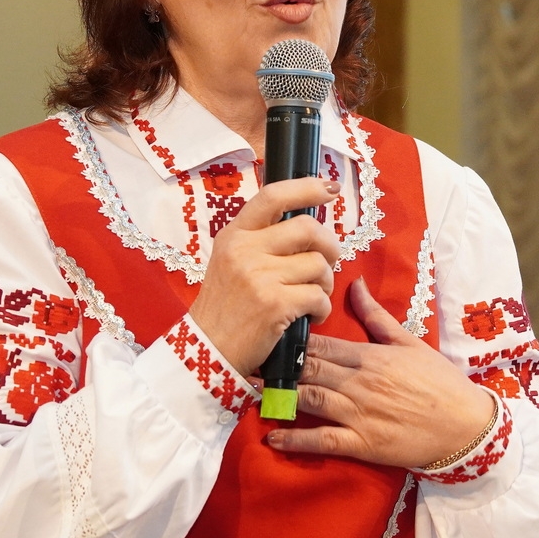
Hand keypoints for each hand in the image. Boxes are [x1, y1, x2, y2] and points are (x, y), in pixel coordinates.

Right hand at [189, 177, 341, 375]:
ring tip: (312, 296)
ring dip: (325, 283)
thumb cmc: (226, 307)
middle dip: (330, 245)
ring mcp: (260, 277)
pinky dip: (322, 308)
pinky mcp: (275, 304)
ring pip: (318, 264)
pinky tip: (310, 316)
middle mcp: (245, 250)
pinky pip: (319, 296)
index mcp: (235, 235)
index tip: (329, 188)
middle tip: (328, 261)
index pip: (272, 196)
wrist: (208, 350)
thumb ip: (262, 240)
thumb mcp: (231, 262)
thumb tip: (309, 226)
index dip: (305, 187)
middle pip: (307, 228)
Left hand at [266, 278, 496, 468]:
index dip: (291, 341)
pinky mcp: (362, 443)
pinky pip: (321, 440)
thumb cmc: (440, 382)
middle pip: (307, 369)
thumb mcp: (410, 343)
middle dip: (277, 365)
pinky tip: (273, 436)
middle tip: (248, 359)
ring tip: (252, 390)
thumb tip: (355, 284)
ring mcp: (358, 414)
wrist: (465, 425)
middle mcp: (359, 383)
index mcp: (370, 356)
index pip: (321, 344)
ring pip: (309, 399)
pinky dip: (295, 439)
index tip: (269, 336)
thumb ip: (378, 317)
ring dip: (279, 395)